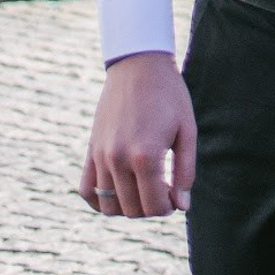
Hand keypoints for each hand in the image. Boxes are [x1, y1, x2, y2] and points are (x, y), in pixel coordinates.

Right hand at [80, 52, 196, 218]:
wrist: (139, 64)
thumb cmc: (169, 95)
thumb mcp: (188, 130)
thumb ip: (186, 170)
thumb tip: (181, 206)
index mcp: (146, 156)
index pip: (154, 206)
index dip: (168, 208)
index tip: (175, 197)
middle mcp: (118, 160)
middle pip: (132, 210)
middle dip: (151, 208)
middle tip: (163, 191)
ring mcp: (101, 156)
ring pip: (109, 206)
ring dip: (128, 207)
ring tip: (143, 190)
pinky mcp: (91, 150)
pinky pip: (87, 191)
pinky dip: (100, 201)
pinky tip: (118, 193)